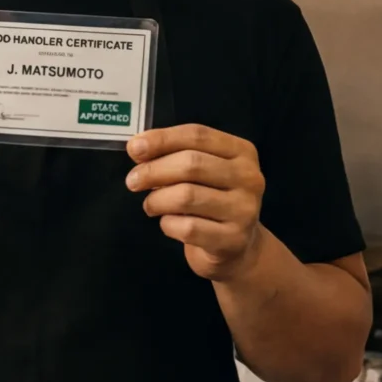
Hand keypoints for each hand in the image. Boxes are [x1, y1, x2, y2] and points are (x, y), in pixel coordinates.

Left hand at [127, 124, 265, 279]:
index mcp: (242, 151)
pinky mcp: (233, 239)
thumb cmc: (212, 200)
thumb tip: (138, 147)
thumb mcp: (202, 171)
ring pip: (187, 196)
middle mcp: (249, 178)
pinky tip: (169, 223)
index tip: (134, 148)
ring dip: (157, 200)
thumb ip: (175, 154)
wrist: (236, 246)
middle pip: (191, 164)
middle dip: (153, 171)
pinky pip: (188, 228)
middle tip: (132, 181)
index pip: (198, 135)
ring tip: (151, 205)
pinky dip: (168, 224)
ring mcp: (244, 210)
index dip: (162, 139)